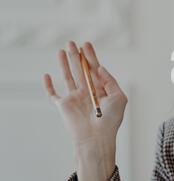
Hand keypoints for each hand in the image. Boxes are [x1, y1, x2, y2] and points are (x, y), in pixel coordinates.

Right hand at [43, 41, 127, 180]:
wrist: (96, 138)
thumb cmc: (110, 120)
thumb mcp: (119, 97)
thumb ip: (110, 81)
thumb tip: (100, 68)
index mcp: (101, 91)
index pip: (95, 70)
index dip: (90, 57)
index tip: (87, 45)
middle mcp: (87, 93)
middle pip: (81, 70)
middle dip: (76, 56)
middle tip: (72, 42)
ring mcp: (75, 99)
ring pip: (68, 77)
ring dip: (64, 63)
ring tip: (62, 49)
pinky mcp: (63, 106)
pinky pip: (53, 94)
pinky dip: (48, 85)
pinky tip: (47, 75)